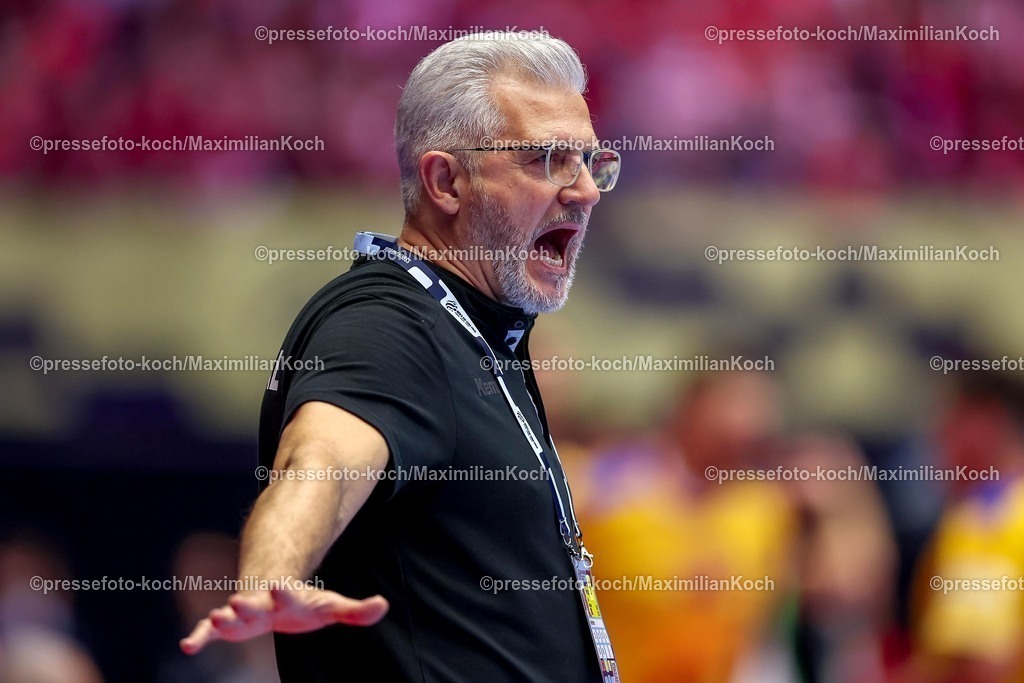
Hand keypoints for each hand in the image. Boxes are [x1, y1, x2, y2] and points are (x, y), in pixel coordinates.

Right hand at [180, 587, 388, 653]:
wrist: (276, 594)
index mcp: (288, 598)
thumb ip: (356, 610)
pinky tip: (187, 646)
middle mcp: (262, 604)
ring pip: (230, 617)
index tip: (278, 584)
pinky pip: (211, 631)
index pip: (288, 594)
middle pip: (254, 604)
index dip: (284, 591)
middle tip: (235, 602)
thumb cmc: (307, 604)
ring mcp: (244, 613)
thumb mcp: (332, 606)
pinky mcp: (230, 626)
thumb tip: (383, 605)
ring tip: (214, 619)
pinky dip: (200, 636)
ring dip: (221, 620)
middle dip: (245, 604)